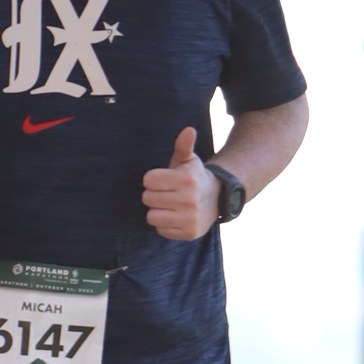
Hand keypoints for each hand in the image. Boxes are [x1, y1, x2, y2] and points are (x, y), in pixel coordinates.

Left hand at [142, 125, 218, 241]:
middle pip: (147, 198)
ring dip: (157, 211)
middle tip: (166, 193)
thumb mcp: (189, 160)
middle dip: (154, 195)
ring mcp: (190, 218)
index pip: (148, 180)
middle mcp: (189, 199)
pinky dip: (165, 225)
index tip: (163, 180)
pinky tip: (176, 217)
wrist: (216, 200)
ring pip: (152, 216)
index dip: (153, 179)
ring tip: (169, 206)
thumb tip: (189, 130)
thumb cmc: (194, 177)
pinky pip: (161, 230)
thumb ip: (184, 145)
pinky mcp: (189, 233)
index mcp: (186, 179)